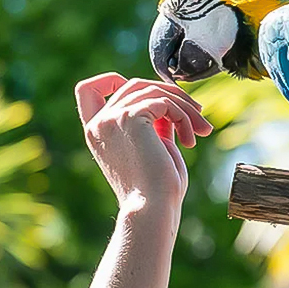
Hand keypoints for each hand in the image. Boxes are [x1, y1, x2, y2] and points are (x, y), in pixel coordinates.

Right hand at [75, 73, 212, 205]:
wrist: (154, 208)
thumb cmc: (157, 186)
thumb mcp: (152, 145)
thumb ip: (153, 120)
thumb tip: (169, 98)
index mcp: (97, 132)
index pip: (87, 89)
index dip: (112, 80)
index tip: (147, 96)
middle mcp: (99, 124)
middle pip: (134, 84)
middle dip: (170, 95)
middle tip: (197, 114)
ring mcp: (111, 120)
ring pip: (153, 89)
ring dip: (184, 107)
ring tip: (201, 130)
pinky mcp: (130, 117)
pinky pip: (164, 101)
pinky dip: (184, 116)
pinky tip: (191, 140)